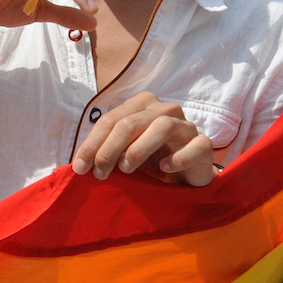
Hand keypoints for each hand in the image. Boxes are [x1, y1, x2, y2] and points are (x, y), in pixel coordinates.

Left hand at [72, 91, 215, 185]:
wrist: (187, 177)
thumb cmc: (152, 162)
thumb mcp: (123, 155)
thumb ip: (104, 152)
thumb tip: (77, 164)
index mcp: (142, 105)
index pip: (110, 120)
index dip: (92, 143)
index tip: (79, 168)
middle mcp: (165, 109)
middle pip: (132, 122)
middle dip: (110, 148)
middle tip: (99, 173)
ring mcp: (187, 126)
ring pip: (163, 126)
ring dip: (139, 148)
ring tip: (126, 169)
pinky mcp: (205, 145)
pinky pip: (195, 145)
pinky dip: (178, 157)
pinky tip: (165, 169)